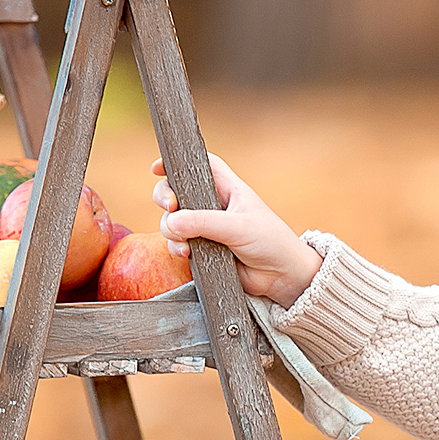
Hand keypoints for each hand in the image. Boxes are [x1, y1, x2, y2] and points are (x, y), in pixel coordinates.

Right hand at [151, 153, 322, 304]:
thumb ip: (205, 223)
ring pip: (172, 221)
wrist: (281, 276)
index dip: (176, 163)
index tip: (157, 169)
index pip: (198, 165)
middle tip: (170, 206)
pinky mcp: (202, 250)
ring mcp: (205, 228)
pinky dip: (176, 247)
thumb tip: (172, 221)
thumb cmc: (270, 242)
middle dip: (165, 197)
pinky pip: (178, 244)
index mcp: (226, 188)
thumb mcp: (238, 227)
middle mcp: (212, 205)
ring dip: (170, 230)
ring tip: (185, 243)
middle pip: (176, 191)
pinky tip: (186, 254)